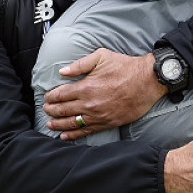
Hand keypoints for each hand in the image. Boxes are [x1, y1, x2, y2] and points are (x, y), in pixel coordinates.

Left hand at [43, 48, 166, 139]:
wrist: (147, 81)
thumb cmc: (125, 66)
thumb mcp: (101, 57)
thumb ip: (80, 64)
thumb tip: (62, 71)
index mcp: (86, 86)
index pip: (61, 94)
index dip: (51, 97)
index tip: (46, 98)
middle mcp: (90, 103)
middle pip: (64, 110)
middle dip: (52, 111)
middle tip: (45, 110)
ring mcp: (98, 115)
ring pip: (73, 123)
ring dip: (59, 124)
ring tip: (50, 124)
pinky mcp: (107, 123)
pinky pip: (87, 131)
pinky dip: (74, 135)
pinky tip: (65, 136)